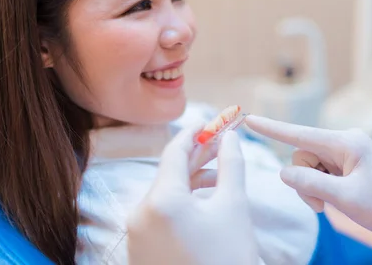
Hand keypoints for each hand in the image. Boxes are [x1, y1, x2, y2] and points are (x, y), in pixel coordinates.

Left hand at [127, 125, 258, 264]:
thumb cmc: (227, 259)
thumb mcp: (234, 207)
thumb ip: (232, 165)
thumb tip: (230, 136)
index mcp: (161, 200)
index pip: (175, 151)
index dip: (195, 133)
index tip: (211, 121)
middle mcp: (141, 214)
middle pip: (169, 172)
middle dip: (197, 155)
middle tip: (220, 140)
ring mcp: (137, 235)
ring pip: (165, 193)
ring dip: (191, 179)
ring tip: (220, 173)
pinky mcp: (141, 250)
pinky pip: (160, 214)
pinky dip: (181, 202)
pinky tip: (205, 200)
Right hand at [245, 115, 371, 263]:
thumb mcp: (345, 198)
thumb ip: (310, 183)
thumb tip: (284, 171)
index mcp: (347, 142)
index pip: (300, 134)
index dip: (272, 128)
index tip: (249, 118)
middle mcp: (346, 143)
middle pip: (303, 156)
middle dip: (304, 180)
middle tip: (321, 205)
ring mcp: (349, 154)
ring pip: (311, 166)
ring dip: (313, 187)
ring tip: (332, 204)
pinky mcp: (351, 165)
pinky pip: (323, 172)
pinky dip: (323, 188)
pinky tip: (338, 200)